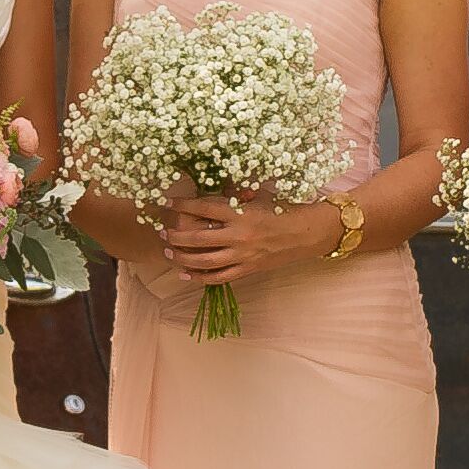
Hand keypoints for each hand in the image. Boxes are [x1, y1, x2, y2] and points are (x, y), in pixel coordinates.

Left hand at [158, 192, 330, 286]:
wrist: (306, 234)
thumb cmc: (282, 210)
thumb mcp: (258, 197)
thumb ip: (234, 195)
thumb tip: (212, 190)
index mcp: (241, 213)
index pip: (204, 208)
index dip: (183, 205)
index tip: (169, 203)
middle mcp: (239, 236)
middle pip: (198, 238)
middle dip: (176, 236)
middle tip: (162, 232)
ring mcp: (243, 256)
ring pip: (204, 261)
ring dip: (183, 257)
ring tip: (168, 252)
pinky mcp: (247, 270)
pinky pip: (219, 277)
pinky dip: (199, 277)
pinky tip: (185, 274)